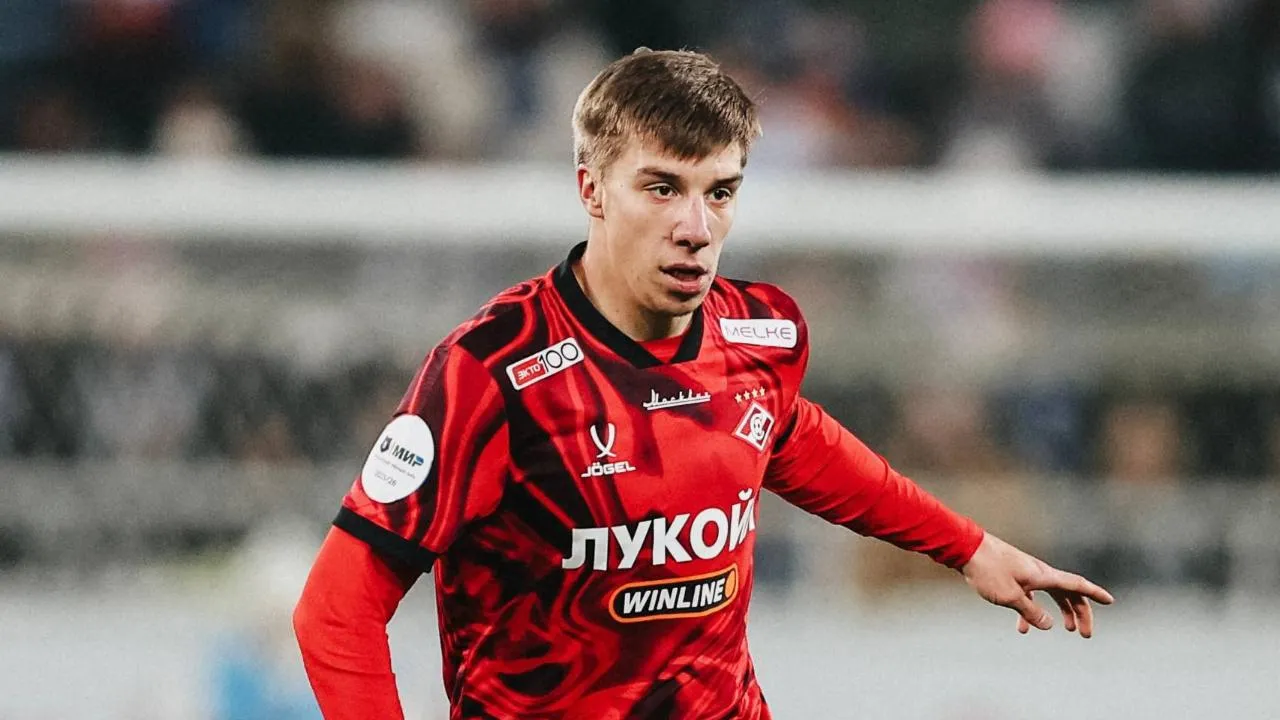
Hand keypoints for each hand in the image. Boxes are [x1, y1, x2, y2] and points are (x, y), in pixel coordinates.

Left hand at [960, 532, 1113, 637]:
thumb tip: (1049, 625)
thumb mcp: (1010, 597)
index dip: (1095, 594)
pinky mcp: (1013, 575)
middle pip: (1068, 593)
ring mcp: (1026, 573)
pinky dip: (1031, 611)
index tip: (1110, 601)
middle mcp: (1040, 573)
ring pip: (1051, 594)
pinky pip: (1030, 595)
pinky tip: (1022, 628)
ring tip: (1066, 629)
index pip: (1077, 585)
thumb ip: (1031, 613)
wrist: (965, 548)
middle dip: (1080, 612)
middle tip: (1085, 634)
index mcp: (1044, 575)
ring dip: (1061, 611)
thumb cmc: (988, 570)